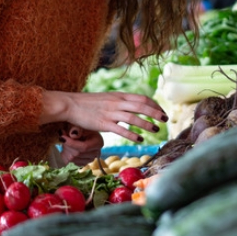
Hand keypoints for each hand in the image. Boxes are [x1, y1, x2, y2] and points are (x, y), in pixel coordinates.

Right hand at [41, 91, 167, 142]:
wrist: (70, 104)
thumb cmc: (88, 103)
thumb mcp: (107, 98)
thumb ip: (120, 102)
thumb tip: (133, 107)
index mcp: (119, 96)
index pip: (142, 98)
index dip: (154, 105)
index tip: (161, 111)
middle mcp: (117, 103)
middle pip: (142, 106)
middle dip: (156, 113)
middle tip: (165, 119)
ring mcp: (110, 113)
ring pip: (134, 118)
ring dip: (147, 124)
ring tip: (156, 130)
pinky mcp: (103, 124)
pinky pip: (121, 129)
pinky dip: (132, 134)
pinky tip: (139, 139)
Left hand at [57, 128, 103, 165]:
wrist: (83, 133)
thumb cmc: (82, 128)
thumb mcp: (81, 125)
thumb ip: (77, 129)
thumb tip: (73, 135)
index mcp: (98, 142)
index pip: (84, 147)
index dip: (71, 143)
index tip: (62, 137)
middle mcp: (96, 153)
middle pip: (77, 154)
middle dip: (67, 146)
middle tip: (62, 138)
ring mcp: (90, 159)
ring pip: (73, 159)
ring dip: (66, 151)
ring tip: (65, 142)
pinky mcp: (84, 163)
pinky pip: (72, 162)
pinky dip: (67, 156)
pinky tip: (67, 148)